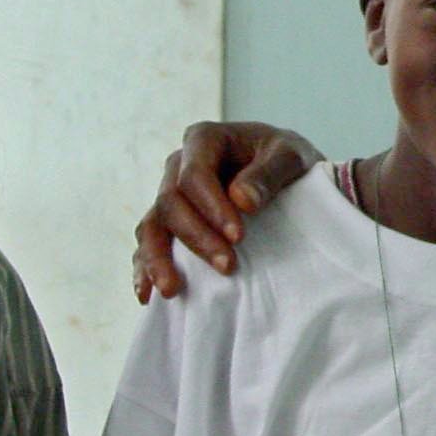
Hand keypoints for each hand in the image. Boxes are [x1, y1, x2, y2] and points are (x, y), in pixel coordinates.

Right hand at [131, 122, 321, 301]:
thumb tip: (241, 199)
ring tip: (172, 290)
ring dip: (159, 259)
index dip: (211, 207)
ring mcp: (170, 194)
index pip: (194, 175)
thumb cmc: (287, 158)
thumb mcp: (291, 156)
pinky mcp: (170, 222)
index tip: (239, 237)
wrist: (286, 171)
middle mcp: (179, 165)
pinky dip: (145, 268)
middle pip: (171, 202)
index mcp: (205, 140)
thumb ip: (269, 173)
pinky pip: (148, 244)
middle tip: (228, 267)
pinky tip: (147, 295)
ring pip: (151, 225)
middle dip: (196, 237)